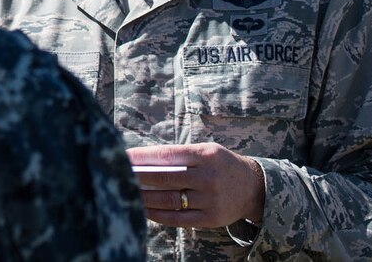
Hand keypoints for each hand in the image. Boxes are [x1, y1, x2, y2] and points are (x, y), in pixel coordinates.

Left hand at [126, 142, 264, 228]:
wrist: (253, 187)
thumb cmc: (220, 164)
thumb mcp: (205, 151)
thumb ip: (179, 155)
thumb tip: (143, 160)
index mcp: (205, 155)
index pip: (166, 155)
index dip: (142, 157)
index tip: (123, 156)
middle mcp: (208, 177)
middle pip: (165, 178)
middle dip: (138, 177)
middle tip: (118, 174)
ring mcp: (209, 200)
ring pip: (169, 200)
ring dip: (144, 197)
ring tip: (127, 192)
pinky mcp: (210, 218)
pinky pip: (178, 218)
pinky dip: (158, 214)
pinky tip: (144, 209)